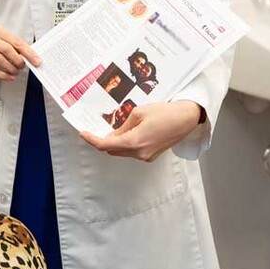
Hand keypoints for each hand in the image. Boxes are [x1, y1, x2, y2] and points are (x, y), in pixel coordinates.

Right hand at [0, 26, 41, 81]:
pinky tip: (9, 76)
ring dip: (10, 68)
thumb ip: (19, 48)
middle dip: (18, 60)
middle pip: (7, 50)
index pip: (17, 42)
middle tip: (23, 66)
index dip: (28, 53)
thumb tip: (33, 59)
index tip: (37, 61)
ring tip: (15, 71)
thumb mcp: (8, 41)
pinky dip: (3, 75)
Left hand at [80, 101, 202, 161]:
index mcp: (134, 142)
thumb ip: (123, 125)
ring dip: (115, 143)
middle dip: (103, 141)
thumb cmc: (165, 113)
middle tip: (95, 129)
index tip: (83, 133)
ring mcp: (146, 156)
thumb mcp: (138, 113)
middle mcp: (139, 153)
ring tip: (113, 128)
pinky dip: (126, 144)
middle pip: (113, 151)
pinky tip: (127, 133)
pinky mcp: (151, 155)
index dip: (92, 140)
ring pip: (122, 152)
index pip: (106, 145)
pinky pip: (132, 152)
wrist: (186, 118)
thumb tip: (114, 134)